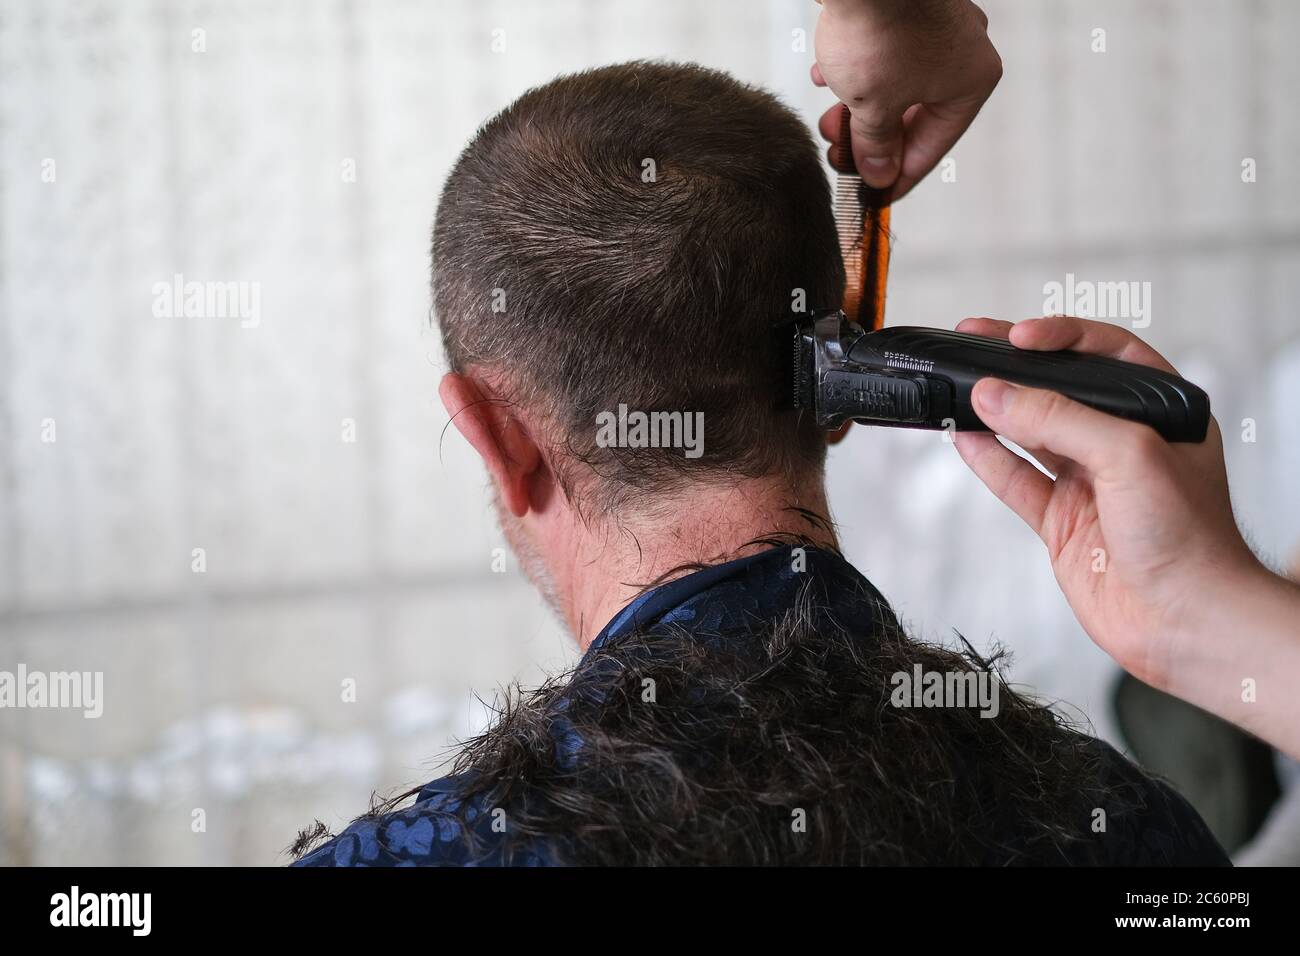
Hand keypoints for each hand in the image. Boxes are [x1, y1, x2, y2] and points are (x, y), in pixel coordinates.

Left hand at [813, 0, 1001, 197]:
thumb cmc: (878, 32)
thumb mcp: (872, 106)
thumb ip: (876, 144)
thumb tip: (880, 174)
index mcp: (971, 82)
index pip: (934, 146)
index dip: (898, 176)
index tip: (873, 195)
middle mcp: (963, 51)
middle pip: (914, 115)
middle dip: (871, 139)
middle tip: (838, 155)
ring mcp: (937, 25)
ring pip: (896, 85)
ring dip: (860, 107)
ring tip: (828, 119)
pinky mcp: (906, 7)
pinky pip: (884, 54)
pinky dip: (857, 71)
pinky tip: (827, 76)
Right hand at [950, 316, 1262, 692]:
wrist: (1186, 622)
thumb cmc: (1191, 540)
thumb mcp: (1129, 456)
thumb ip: (1057, 419)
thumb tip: (995, 394)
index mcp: (1162, 413)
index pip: (1108, 354)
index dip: (1063, 337)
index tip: (1019, 336)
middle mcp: (1125, 444)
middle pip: (1061, 391)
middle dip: (1016, 369)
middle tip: (974, 343)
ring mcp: (1091, 483)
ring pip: (1031, 435)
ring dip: (995, 413)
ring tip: (958, 390)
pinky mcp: (1063, 522)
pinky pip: (1017, 481)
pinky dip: (988, 460)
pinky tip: (964, 438)